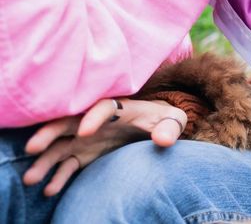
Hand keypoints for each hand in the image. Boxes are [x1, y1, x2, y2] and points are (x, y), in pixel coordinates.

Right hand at [22, 98, 186, 195]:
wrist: (155, 128)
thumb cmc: (163, 120)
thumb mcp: (172, 120)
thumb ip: (169, 128)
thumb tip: (164, 140)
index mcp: (117, 108)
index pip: (102, 108)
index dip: (93, 117)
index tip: (85, 131)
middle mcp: (94, 122)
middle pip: (67, 123)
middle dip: (48, 134)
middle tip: (32, 148)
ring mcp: (85, 139)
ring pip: (60, 147)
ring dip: (44, 161)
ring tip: (30, 178)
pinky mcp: (83, 155)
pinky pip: (67, 165)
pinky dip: (58, 176)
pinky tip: (49, 190)